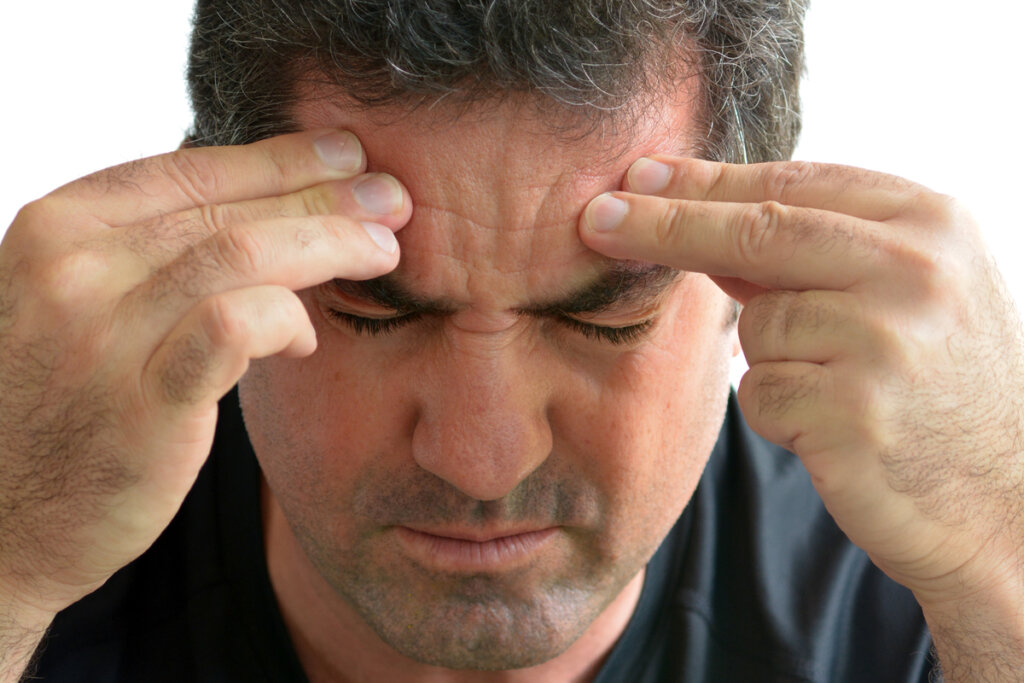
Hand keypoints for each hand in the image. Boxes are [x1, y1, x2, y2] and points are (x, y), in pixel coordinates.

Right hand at [0, 130, 410, 617]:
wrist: (2, 520)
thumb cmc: (64, 406)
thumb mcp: (87, 302)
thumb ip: (158, 254)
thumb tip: (269, 207)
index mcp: (60, 226)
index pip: (192, 167)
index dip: (281, 158)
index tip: (344, 154)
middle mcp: (73, 266)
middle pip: (228, 206)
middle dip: (324, 196)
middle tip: (391, 197)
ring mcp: (102, 332)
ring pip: (243, 253)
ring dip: (327, 244)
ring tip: (381, 251)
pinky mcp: (141, 400)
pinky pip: (236, 325)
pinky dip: (286, 318)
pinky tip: (306, 337)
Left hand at [578, 156, 1023, 612]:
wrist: (1002, 503)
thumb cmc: (938, 390)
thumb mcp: (902, 296)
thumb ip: (811, 255)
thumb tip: (700, 219)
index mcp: (930, 223)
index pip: (795, 183)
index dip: (708, 180)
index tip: (640, 174)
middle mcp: (915, 271)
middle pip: (757, 230)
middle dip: (664, 223)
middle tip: (595, 217)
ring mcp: (887, 341)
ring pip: (756, 326)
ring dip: (773, 361)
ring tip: (843, 391)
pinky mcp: (853, 412)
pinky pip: (760, 395)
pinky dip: (780, 413)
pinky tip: (838, 432)